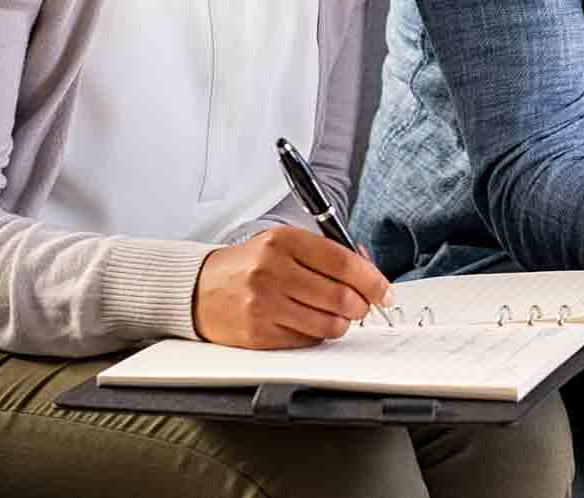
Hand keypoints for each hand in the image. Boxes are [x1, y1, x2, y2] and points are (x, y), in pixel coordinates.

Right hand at [192, 226, 391, 348]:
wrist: (199, 289)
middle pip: (340, 296)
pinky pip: (307, 340)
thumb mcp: (284, 244)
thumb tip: (369, 270)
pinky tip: (307, 322)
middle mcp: (271, 271)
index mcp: (282, 241)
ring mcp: (263, 304)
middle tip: (362, 306)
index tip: (385, 291)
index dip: (372, 279)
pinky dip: (317, 334)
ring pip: (328, 324)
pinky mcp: (258, 334)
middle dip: (361, 305)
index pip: (342, 262)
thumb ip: (326, 253)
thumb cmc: (249, 265)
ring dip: (341, 323)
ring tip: (334, 315)